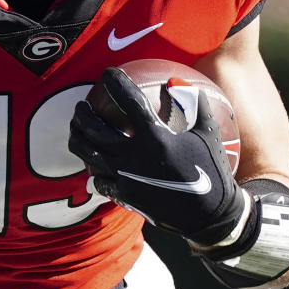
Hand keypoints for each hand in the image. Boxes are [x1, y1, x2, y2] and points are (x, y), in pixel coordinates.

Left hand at [69, 67, 245, 244]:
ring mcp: (126, 176)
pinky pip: (99, 180)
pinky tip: (93, 164)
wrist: (210, 215)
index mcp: (155, 136)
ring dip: (78, 137)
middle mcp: (134, 155)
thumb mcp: (208, 133)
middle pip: (95, 128)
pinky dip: (94, 170)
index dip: (116, 82)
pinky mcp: (125, 195)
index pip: (129, 100)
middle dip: (83, 114)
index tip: (108, 73)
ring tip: (76, 129)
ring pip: (88, 153)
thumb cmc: (212, 170)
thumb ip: (195, 104)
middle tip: (81, 106)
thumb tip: (178, 81)